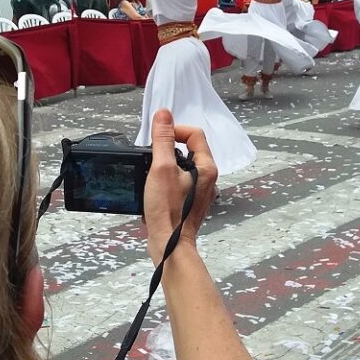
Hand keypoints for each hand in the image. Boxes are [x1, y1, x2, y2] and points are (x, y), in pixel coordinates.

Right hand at [143, 109, 218, 264]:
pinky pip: (179, 181)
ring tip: (152, 176)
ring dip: (166, 166)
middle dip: (168, 148)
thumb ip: (162, 139)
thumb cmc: (167, 211)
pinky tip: (155, 190)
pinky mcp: (191, 202)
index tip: (157, 138)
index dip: (174, 131)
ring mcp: (201, 190)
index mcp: (206, 166)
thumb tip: (164, 114)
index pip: (194, 134)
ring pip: (183, 166)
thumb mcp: (161, 168)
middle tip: (151, 158)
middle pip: (189, 149)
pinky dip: (166, 180)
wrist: (169, 246)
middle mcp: (208, 177)